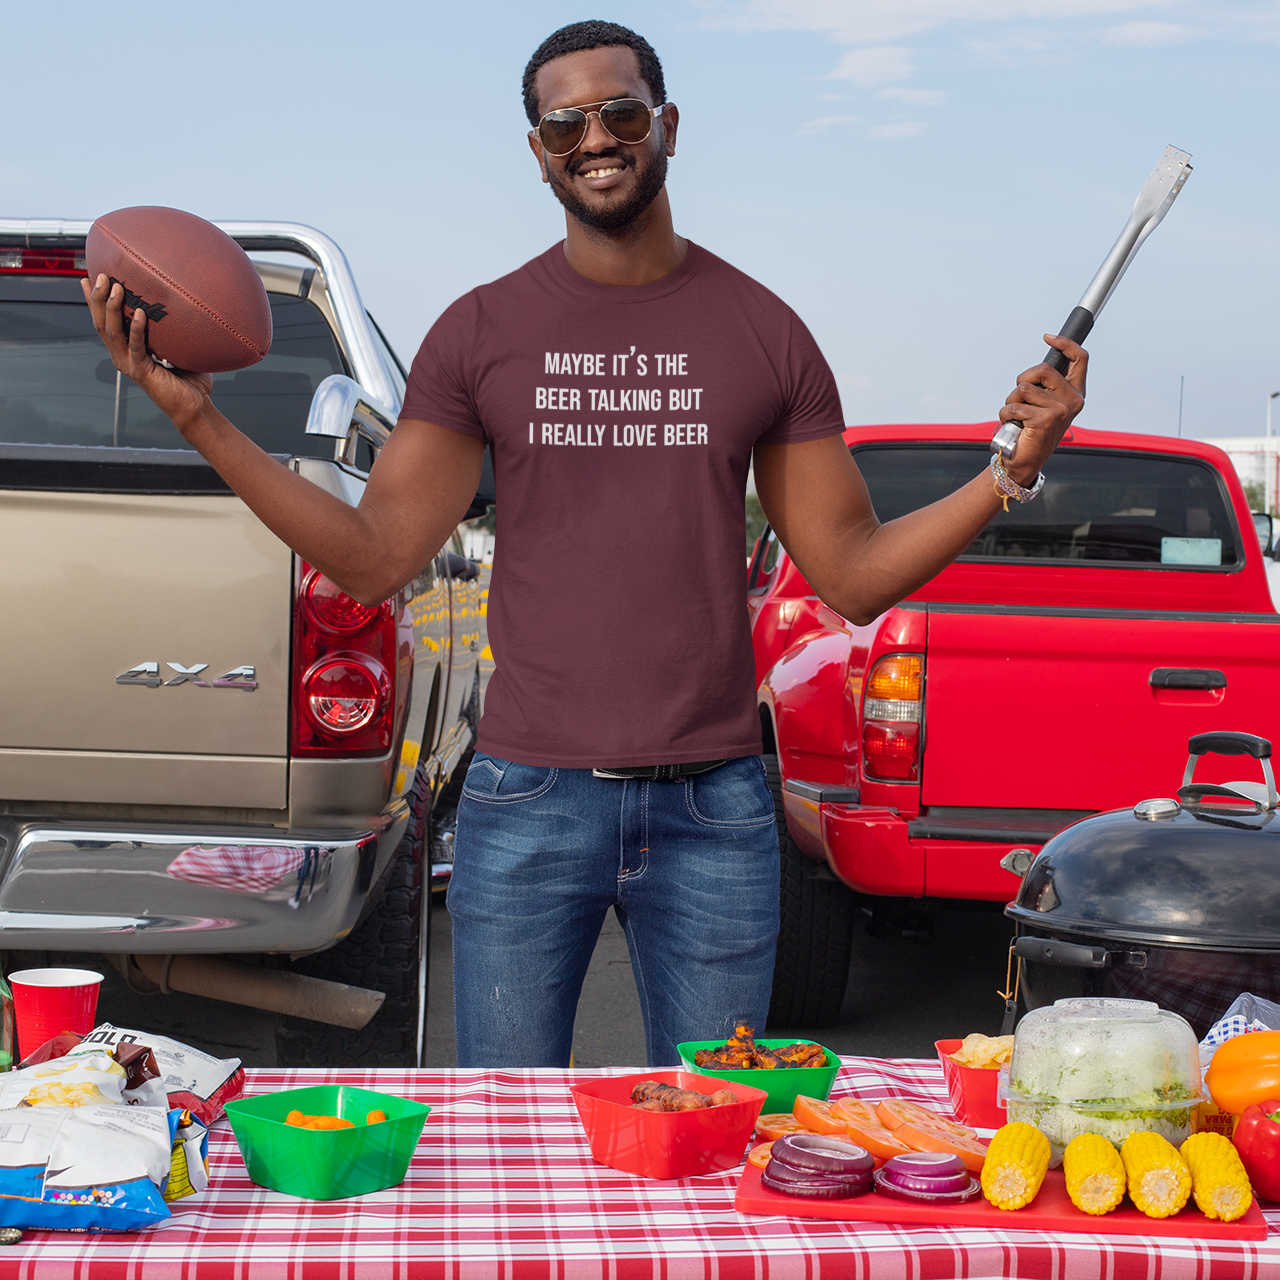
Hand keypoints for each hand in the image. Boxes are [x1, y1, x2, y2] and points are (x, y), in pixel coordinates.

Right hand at [81, 273, 212, 431]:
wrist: (195, 408)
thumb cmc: (190, 380)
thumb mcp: (178, 349)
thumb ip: (172, 331)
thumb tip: (181, 306)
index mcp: (127, 350)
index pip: (104, 322)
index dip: (94, 301)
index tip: (86, 279)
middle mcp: (123, 356)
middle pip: (101, 323)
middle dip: (97, 298)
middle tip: (100, 275)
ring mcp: (130, 364)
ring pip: (112, 332)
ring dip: (112, 309)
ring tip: (115, 287)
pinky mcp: (142, 372)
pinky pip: (136, 346)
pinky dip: (136, 329)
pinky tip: (138, 313)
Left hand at [998, 333, 1087, 485]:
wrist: (1025, 461)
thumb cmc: (1030, 429)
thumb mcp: (1042, 403)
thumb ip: (1046, 384)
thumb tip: (1043, 360)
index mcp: (1075, 393)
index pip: (1080, 359)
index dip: (1065, 343)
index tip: (1047, 337)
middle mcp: (1073, 400)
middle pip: (1043, 369)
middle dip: (1022, 379)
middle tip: (1019, 397)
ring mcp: (1061, 410)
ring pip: (1023, 388)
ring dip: (1011, 400)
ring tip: (1016, 416)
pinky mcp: (1046, 420)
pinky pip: (1014, 405)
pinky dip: (1005, 414)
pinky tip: (1013, 425)